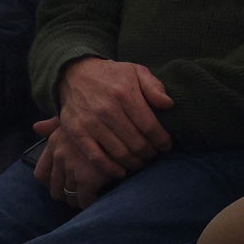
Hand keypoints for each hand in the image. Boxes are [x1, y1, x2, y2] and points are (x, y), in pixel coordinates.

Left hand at [31, 115, 120, 207]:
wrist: (118, 116)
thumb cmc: (97, 112)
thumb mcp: (74, 115)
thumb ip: (54, 125)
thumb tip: (36, 126)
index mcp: (55, 142)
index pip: (42, 173)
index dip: (49, 184)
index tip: (60, 186)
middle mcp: (60, 156)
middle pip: (55, 188)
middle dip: (66, 195)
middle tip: (79, 196)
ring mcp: (72, 168)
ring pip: (70, 196)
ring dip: (79, 200)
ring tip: (91, 198)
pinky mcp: (88, 179)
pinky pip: (85, 200)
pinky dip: (90, 203)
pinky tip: (100, 199)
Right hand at [55, 58, 173, 177]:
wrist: (75, 75)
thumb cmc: (112, 75)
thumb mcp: (136, 71)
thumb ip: (154, 87)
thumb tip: (168, 104)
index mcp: (124, 94)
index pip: (149, 126)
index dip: (161, 140)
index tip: (167, 147)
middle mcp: (106, 109)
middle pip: (135, 143)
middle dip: (149, 154)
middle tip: (154, 156)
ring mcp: (89, 123)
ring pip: (118, 153)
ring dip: (134, 163)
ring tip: (141, 162)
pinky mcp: (76, 133)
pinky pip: (95, 157)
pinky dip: (110, 169)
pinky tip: (121, 172)